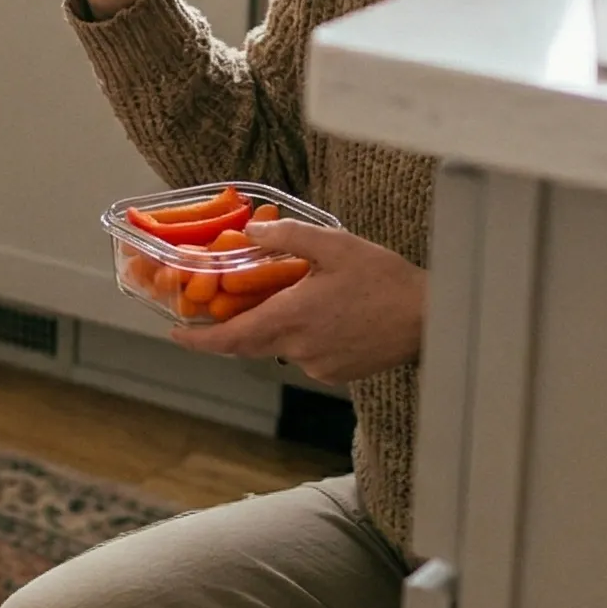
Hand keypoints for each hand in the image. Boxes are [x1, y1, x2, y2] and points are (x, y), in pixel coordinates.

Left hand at [172, 219, 426, 386]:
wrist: (432, 319)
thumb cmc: (385, 280)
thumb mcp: (335, 245)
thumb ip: (288, 238)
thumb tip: (250, 233)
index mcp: (291, 318)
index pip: (231, 339)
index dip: (198, 340)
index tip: (174, 334)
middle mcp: (299, 348)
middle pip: (250, 343)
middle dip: (231, 328)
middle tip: (219, 308)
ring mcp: (318, 366)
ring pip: (281, 346)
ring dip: (275, 326)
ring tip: (294, 296)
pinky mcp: (337, 374)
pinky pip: (306, 354)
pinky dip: (302, 335)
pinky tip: (326, 313)